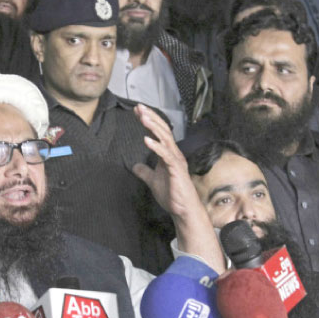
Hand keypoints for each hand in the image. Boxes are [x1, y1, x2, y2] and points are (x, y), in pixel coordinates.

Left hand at [131, 103, 199, 218]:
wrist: (183, 210)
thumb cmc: (172, 195)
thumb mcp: (153, 181)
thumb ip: (145, 172)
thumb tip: (135, 166)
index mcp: (168, 154)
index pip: (158, 133)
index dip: (149, 121)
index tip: (138, 111)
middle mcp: (174, 154)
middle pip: (163, 130)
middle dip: (151, 117)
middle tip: (139, 107)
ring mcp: (176, 161)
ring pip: (165, 139)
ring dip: (153, 127)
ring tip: (143, 117)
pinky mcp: (176, 169)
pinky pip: (166, 155)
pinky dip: (156, 147)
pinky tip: (146, 140)